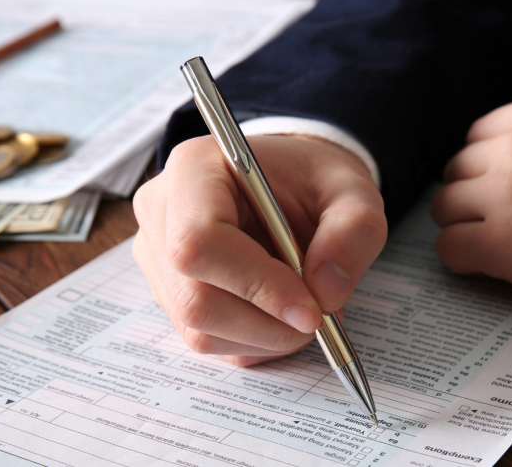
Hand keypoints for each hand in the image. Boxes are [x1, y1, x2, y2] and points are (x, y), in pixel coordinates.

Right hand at [133, 134, 385, 365]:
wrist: (293, 186)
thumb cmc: (314, 182)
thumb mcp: (353, 192)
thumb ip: (353, 232)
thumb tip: (325, 293)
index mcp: (194, 169)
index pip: (199, 242)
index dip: (256, 285)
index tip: (311, 308)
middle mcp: (162, 213)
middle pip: (194, 297)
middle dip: (267, 323)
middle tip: (319, 316)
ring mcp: (158, 258)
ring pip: (200, 329)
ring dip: (265, 336)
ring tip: (305, 308)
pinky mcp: (169, 293)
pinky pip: (207, 339)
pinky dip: (254, 342)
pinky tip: (279, 313)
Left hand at [430, 90, 511, 324]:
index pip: (480, 135)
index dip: (487, 168)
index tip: (498, 189)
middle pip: (458, 169)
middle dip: (472, 196)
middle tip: (494, 222)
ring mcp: (504, 191)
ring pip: (445, 207)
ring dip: (463, 227)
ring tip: (492, 247)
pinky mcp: (500, 242)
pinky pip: (450, 248)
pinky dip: (463, 261)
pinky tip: (488, 269)